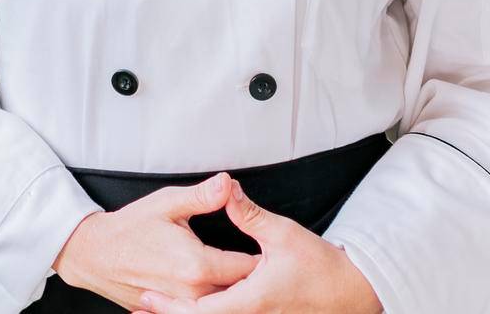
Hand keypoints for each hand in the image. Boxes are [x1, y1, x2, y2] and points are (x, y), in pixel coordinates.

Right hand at [51, 171, 258, 308]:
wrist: (95, 254)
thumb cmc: (130, 228)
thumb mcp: (168, 203)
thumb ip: (203, 196)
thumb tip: (227, 184)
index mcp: (196, 266)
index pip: (246, 268)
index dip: (263, 258)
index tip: (272, 249)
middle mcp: (190, 293)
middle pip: (236, 291)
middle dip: (251, 278)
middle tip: (264, 264)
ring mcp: (178, 305)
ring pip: (219, 304)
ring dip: (232, 290)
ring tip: (243, 276)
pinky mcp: (167, 310)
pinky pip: (199, 309)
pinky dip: (211, 300)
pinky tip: (217, 288)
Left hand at [135, 178, 381, 313]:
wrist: (348, 293)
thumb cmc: (320, 268)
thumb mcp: (283, 234)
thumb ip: (249, 213)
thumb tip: (226, 189)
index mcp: (248, 299)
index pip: (198, 310)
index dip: (169, 305)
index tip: (146, 296)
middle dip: (169, 313)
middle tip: (141, 305)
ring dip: (186, 313)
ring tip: (156, 308)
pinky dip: (206, 312)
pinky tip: (198, 305)